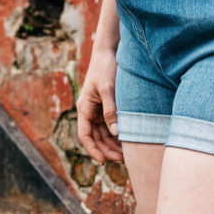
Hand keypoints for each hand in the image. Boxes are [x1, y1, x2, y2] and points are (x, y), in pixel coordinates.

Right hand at [76, 46, 123, 163]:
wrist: (110, 51)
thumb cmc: (106, 67)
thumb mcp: (108, 88)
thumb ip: (110, 110)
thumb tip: (115, 132)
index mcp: (84, 107)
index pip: (84, 135)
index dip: (92, 150)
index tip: (102, 162)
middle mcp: (89, 111)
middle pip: (96, 138)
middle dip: (107, 150)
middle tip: (123, 160)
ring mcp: (98, 110)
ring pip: (104, 134)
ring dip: (114, 145)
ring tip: (128, 155)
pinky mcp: (108, 107)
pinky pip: (111, 126)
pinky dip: (118, 135)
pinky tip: (129, 141)